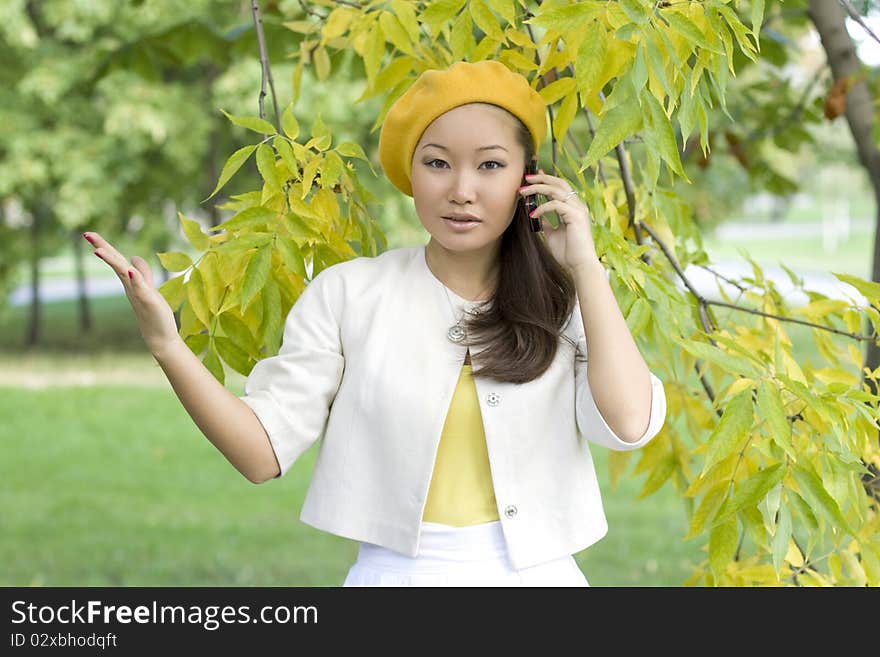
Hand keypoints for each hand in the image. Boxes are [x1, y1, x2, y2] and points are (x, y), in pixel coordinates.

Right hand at [82, 232, 180, 357]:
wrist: (160, 337)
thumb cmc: (154, 313)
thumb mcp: (148, 288)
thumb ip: (142, 273)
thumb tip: (134, 257)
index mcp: (130, 281)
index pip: (117, 260)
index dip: (105, 246)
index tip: (89, 233)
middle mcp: (131, 286)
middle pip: (116, 263)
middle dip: (103, 248)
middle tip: (86, 234)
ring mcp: (138, 294)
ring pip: (124, 274)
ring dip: (113, 261)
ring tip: (98, 250)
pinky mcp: (149, 302)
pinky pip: (141, 289)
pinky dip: (135, 279)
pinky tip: (129, 270)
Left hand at [519, 168, 600, 272]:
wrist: (580, 266)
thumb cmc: (568, 252)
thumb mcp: (552, 233)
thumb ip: (546, 222)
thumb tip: (536, 214)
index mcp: (574, 208)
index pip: (560, 187)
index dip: (546, 179)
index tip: (532, 177)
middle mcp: (577, 205)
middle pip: (559, 183)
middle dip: (541, 178)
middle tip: (525, 178)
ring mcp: (578, 210)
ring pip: (556, 190)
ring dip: (538, 189)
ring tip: (523, 192)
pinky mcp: (576, 216)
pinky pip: (555, 205)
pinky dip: (542, 208)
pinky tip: (532, 215)